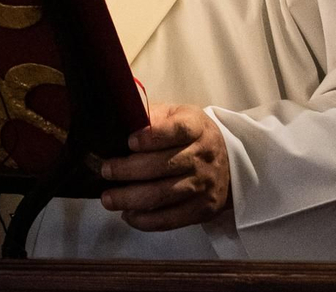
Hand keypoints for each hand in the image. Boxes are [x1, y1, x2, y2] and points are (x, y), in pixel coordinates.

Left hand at [99, 104, 231, 231]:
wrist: (230, 163)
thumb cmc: (191, 136)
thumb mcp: (178, 115)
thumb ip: (153, 116)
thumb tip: (124, 120)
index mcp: (196, 127)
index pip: (178, 130)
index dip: (153, 136)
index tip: (129, 141)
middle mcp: (203, 156)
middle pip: (164, 165)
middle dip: (129, 170)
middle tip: (105, 171)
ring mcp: (204, 185)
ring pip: (163, 195)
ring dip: (131, 198)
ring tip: (108, 198)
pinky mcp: (202, 209)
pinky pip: (170, 219)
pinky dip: (145, 220)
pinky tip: (128, 215)